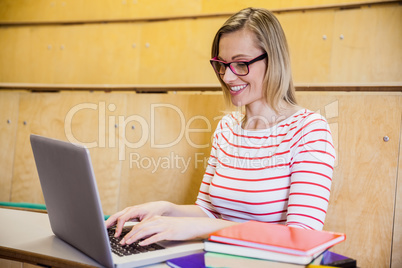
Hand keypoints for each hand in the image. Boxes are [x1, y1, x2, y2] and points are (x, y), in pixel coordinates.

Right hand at [105, 201, 171, 237]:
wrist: (159, 207)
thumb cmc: (155, 212)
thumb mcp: (149, 220)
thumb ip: (141, 227)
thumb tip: (135, 236)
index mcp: (134, 210)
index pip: (122, 218)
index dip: (118, 227)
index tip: (117, 235)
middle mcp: (130, 209)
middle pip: (116, 215)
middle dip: (108, 222)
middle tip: (102, 230)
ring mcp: (129, 211)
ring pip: (116, 216)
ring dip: (110, 222)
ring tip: (103, 229)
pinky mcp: (129, 214)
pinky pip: (119, 217)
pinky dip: (114, 221)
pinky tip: (110, 227)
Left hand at [119, 216, 237, 245]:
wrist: (192, 225)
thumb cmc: (178, 227)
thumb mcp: (164, 225)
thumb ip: (153, 229)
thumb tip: (142, 236)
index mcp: (156, 219)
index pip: (140, 224)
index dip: (130, 231)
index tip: (124, 237)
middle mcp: (158, 221)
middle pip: (141, 227)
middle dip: (130, 235)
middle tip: (123, 242)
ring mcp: (163, 226)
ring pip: (146, 231)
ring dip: (135, 237)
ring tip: (129, 243)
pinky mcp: (169, 233)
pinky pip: (156, 237)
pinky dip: (147, 240)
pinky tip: (141, 244)